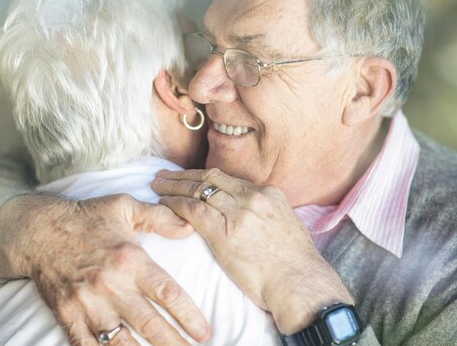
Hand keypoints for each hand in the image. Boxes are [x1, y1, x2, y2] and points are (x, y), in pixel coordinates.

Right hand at [0, 194, 210, 345]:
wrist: (37, 231)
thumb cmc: (87, 217)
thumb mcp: (125, 207)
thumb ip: (159, 217)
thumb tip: (189, 227)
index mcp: (130, 259)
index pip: (168, 294)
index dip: (189, 317)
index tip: (204, 332)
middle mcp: (111, 285)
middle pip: (150, 324)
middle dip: (175, 344)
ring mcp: (87, 304)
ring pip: (121, 342)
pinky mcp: (67, 316)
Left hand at [151, 169, 352, 333]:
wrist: (299, 282)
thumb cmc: (294, 263)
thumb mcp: (286, 224)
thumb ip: (265, 213)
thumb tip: (251, 215)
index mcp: (268, 193)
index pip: (228, 178)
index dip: (203, 175)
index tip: (189, 177)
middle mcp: (253, 197)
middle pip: (210, 178)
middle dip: (184, 175)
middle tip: (164, 174)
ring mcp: (239, 213)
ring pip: (198, 190)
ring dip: (174, 186)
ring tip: (157, 185)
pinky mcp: (225, 233)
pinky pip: (193, 210)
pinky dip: (175, 204)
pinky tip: (163, 203)